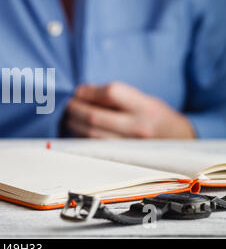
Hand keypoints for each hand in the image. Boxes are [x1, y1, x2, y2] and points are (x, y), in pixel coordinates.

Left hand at [65, 82, 194, 138]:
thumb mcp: (144, 99)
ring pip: (90, 134)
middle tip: (69, 104)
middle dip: (75, 108)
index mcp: (144, 107)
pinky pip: (94, 147)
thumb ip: (118, 96)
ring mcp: (128, 145)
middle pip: (95, 116)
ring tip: (69, 117)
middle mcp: (137, 127)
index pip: (111, 93)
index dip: (89, 91)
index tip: (79, 90)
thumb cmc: (157, 116)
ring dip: (74, 124)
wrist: (179, 142)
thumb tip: (83, 93)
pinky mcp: (121, 157)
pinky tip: (78, 130)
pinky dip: (82, 137)